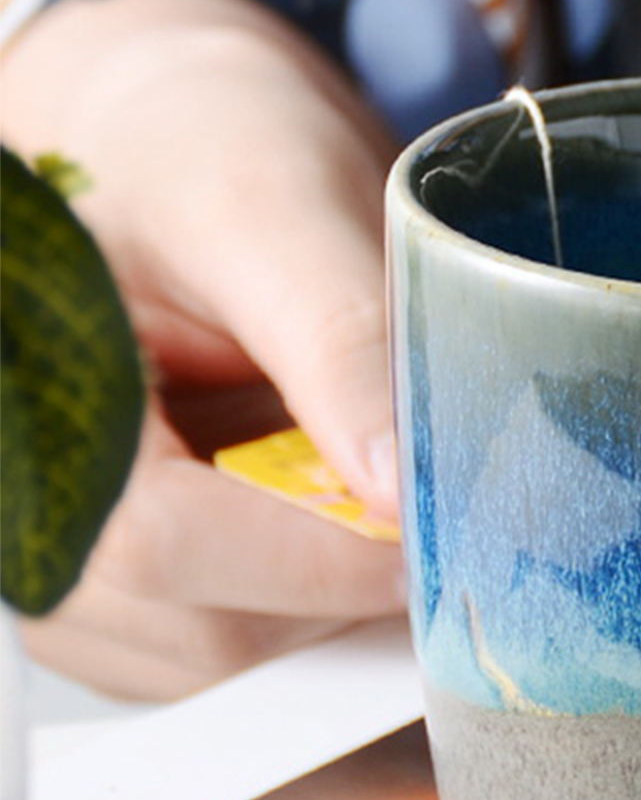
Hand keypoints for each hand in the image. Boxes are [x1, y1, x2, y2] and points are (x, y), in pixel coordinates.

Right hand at [1, 0, 407, 697]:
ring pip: (220, 657)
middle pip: (195, 629)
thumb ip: (335, 339)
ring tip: (377, 483)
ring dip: (331, 598)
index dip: (322, 560)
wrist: (177, 142)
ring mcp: (66, 551)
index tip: (440, 534)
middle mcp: (20, 495)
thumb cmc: (201, 143)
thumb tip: (402, 491)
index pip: (159, 542)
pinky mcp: (123, 578)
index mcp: (22, 395)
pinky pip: (230, 643)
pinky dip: (313, 598)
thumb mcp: (269, 203)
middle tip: (440, 511)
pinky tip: (342, 510)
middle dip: (341, 585)